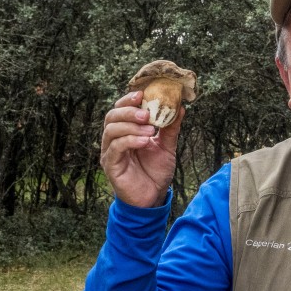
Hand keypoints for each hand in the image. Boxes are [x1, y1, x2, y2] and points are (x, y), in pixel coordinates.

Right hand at [100, 90, 182, 207]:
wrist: (153, 196)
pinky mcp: (110, 165)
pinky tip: (145, 141)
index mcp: (125, 131)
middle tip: (147, 113)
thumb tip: (180, 106)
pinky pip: (115, 148)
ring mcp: (110, 152)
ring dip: (132, 126)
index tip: (142, 93)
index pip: (120, 109)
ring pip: (112, 130)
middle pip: (112, 116)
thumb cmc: (156, 171)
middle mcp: (114, 139)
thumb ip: (170, 127)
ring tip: (151, 130)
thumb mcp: (167, 146)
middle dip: (129, 111)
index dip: (128, 100)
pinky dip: (130, 141)